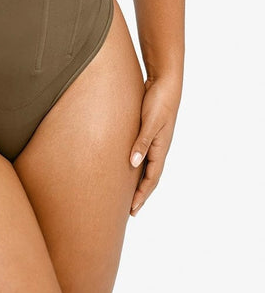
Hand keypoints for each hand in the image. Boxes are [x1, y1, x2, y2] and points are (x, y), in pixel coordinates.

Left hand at [129, 76, 180, 215]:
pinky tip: (127, 165)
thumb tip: (133, 164)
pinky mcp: (148, 131)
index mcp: (160, 148)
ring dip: (138, 180)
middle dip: (140, 194)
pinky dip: (136, 164)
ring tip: (126, 193)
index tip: (133, 210)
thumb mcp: (150, 122)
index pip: (151, 179)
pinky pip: (142, 153)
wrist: (165, 82)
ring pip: (145, 166)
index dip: (142, 195)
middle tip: (130, 210)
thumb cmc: (159, 101)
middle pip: (149, 177)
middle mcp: (158, 147)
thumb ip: (142, 141)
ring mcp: (154, 140)